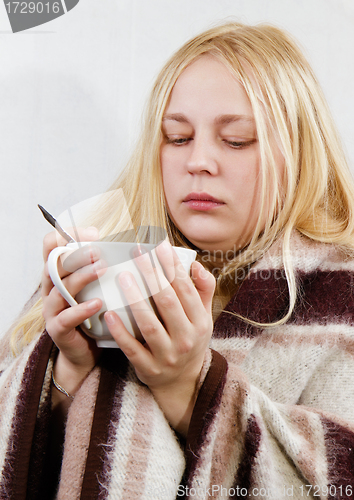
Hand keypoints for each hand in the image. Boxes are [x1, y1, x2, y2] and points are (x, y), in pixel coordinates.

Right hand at [41, 227, 103, 397]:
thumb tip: (136, 245)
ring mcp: (52, 309)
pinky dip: (81, 309)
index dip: (69, 234)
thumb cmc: (95, 315)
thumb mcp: (98, 287)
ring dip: (81, 276)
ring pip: (59, 288)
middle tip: (96, 248)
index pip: (54, 246)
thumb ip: (105, 267)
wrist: (85, 353)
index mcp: (59, 274)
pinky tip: (98, 304)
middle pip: (53, 263)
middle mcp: (51, 289)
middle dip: (75, 253)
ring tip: (101, 269)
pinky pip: (66, 317)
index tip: (94, 232)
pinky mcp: (57, 329)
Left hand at [104, 241, 214, 434]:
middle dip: (152, 275)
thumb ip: (203, 289)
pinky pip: (132, 349)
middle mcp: (186, 339)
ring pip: (149, 325)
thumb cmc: (190, 339)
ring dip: (135, 300)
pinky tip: (109, 313)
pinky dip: (120, 332)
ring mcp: (167, 356)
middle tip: (137, 253)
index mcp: (200, 322)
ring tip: (122, 277)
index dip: (172, 266)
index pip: (186, 289)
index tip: (159, 246)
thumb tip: (195, 264)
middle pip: (167, 302)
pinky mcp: (149, 368)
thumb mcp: (203, 316)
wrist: (183, 381)